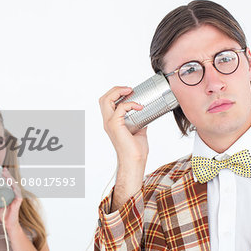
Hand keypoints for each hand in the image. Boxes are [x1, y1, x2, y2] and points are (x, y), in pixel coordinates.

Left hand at [0, 167, 22, 233]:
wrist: (7, 223)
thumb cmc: (3, 213)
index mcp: (10, 193)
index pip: (8, 183)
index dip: (5, 176)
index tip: (0, 170)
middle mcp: (15, 194)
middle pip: (12, 182)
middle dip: (8, 175)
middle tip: (3, 169)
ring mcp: (17, 197)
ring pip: (15, 185)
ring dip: (10, 179)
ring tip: (5, 174)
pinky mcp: (18, 201)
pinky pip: (17, 192)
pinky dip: (13, 187)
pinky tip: (10, 183)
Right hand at [99, 86, 148, 210]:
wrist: (135, 161)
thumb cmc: (136, 151)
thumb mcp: (140, 130)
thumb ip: (140, 120)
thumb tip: (146, 112)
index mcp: (112, 122)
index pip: (107, 103)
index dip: (116, 94)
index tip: (130, 92)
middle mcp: (108, 122)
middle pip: (104, 98)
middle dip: (116, 89)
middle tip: (129, 89)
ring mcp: (110, 123)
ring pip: (106, 100)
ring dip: (118, 92)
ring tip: (130, 91)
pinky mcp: (115, 125)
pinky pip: (121, 108)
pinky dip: (130, 104)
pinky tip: (139, 106)